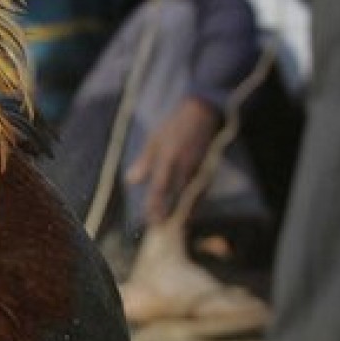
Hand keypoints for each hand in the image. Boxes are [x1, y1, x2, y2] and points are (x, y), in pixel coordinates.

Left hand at [127, 97, 220, 224]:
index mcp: (168, 158)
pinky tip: (191, 211)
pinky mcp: (208, 166)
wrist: (202, 111)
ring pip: (191, 195)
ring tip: (177, 227)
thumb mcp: (154, 140)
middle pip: (176, 196)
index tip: (150, 219)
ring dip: (184, 212)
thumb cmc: (174, 125)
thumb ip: (144, 162)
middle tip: (161, 229)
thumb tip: (131, 181)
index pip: (159, 188)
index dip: (155, 206)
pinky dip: (196, 202)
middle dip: (169, 214)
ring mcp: (198, 166)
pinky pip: (202, 190)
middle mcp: (184, 165)